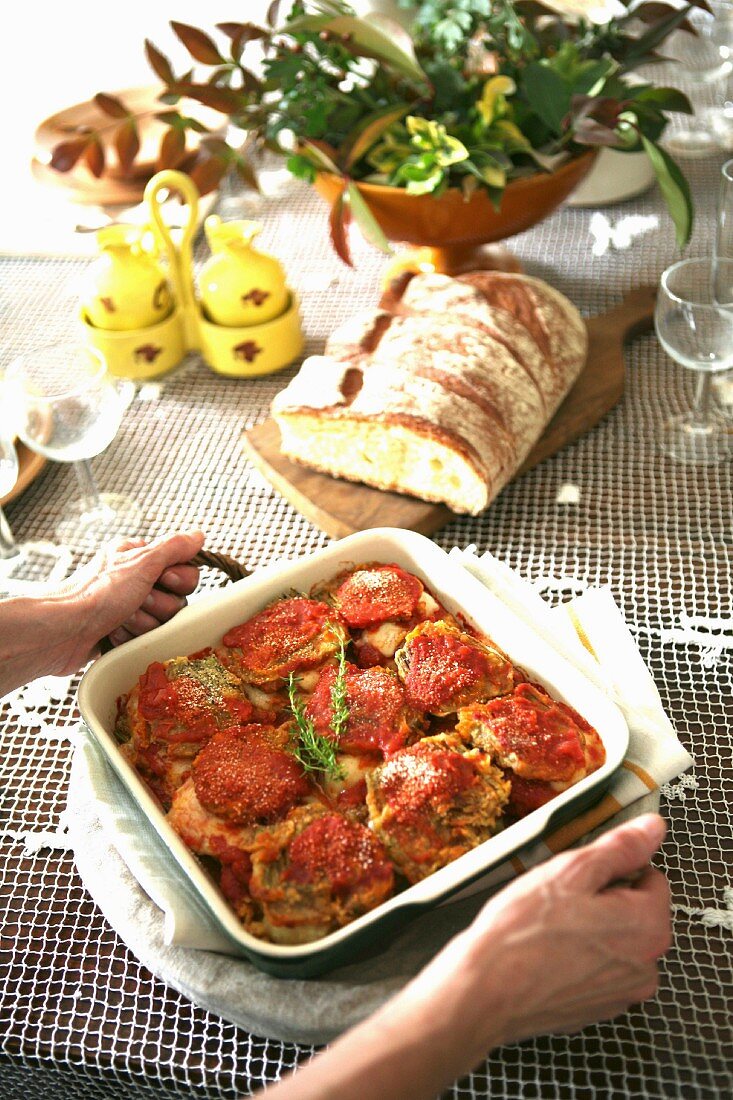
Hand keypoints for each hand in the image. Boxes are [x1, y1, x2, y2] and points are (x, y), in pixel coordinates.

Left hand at [52, 530, 205, 669]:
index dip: (179, 581)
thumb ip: (174, 547)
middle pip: (177, 601)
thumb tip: (198, 535)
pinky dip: (130, 639)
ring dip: (142, 624)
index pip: (186, 572)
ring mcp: (129, 610)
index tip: (162, 580)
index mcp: (140, 559)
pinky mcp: (123, 634)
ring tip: (119, 619)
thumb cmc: (96, 593)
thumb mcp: (141, 562)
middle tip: (135, 601)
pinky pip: (146, 640)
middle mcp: (136, 582)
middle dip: (157, 605)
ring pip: (162, 623)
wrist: (62, 631)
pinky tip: (112, 633)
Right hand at [406, 813, 670, 1058]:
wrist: (486, 991)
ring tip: (550, 929)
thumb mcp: (573, 871)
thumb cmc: (525, 930)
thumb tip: (653, 828)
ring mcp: (621, 994)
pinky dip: (578, 960)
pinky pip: (596, 971)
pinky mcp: (596, 1010)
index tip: (581, 877)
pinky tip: (547, 954)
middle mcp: (646, 966)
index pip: (651, 878)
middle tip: (561, 901)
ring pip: (614, 941)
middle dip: (603, 900)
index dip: (613, 869)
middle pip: (634, 912)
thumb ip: (620, 847)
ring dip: (591, 931)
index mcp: (649, 927)